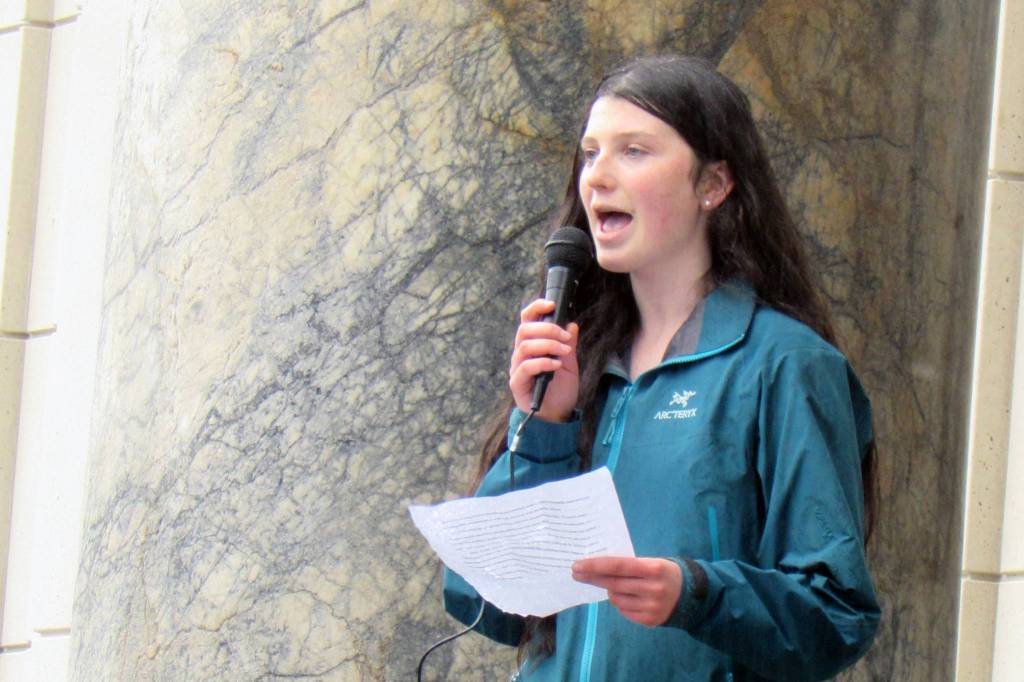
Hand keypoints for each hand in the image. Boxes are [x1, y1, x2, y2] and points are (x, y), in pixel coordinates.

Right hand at [509, 299, 579, 421]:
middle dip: (547, 329)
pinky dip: (543, 362)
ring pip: (525, 346)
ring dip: (548, 345)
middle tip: (565, 338)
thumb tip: (572, 325)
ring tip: (564, 352)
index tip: (551, 304)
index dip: (536, 308)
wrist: (557, 416)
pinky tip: (556, 365)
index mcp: (532, 346)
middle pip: (524, 330)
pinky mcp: (517, 383)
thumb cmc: (560, 390)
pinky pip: (526, 366)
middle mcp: (521, 355)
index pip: (527, 321)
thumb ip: (568, 346)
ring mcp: (517, 368)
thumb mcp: (570, 364)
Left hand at [572, 556, 681, 626]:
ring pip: (616, 599)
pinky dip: (620, 603)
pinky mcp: (650, 620)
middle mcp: (653, 588)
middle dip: (592, 577)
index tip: (577, 565)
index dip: (595, 566)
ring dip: (609, 591)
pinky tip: (627, 597)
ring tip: (614, 585)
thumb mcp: (651, 562)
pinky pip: (624, 611)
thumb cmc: (664, 573)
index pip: (617, 566)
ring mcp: (652, 607)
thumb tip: (596, 568)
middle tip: (577, 573)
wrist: (691, 594)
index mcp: (653, 568)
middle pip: (613, 583)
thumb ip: (628, 565)